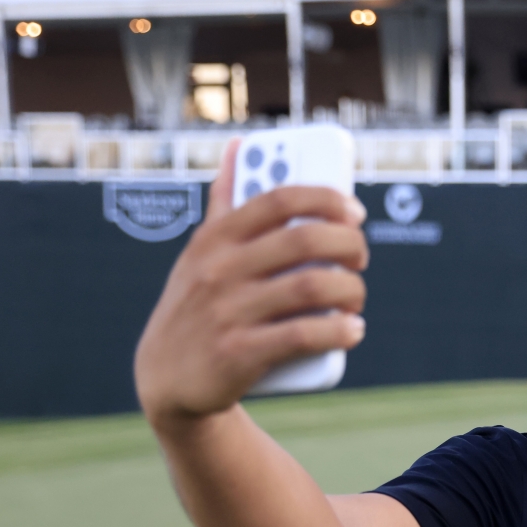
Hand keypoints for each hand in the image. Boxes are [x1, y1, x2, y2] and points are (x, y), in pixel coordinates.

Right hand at [135, 138, 369, 428]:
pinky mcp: (239, 355)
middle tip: (359, 258)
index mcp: (215, 238)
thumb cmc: (197, 306)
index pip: (280, 198)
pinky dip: (339, 331)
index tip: (354, 211)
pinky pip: (303, 336)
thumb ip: (224, 202)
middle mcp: (219, 270)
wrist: (167, 380)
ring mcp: (228, 312)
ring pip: (312, 288)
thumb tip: (239, 147)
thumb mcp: (201, 251)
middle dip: (349, 245)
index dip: (327, 198)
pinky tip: (352, 330)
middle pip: (305, 241)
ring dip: (351, 291)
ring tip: (355, 299)